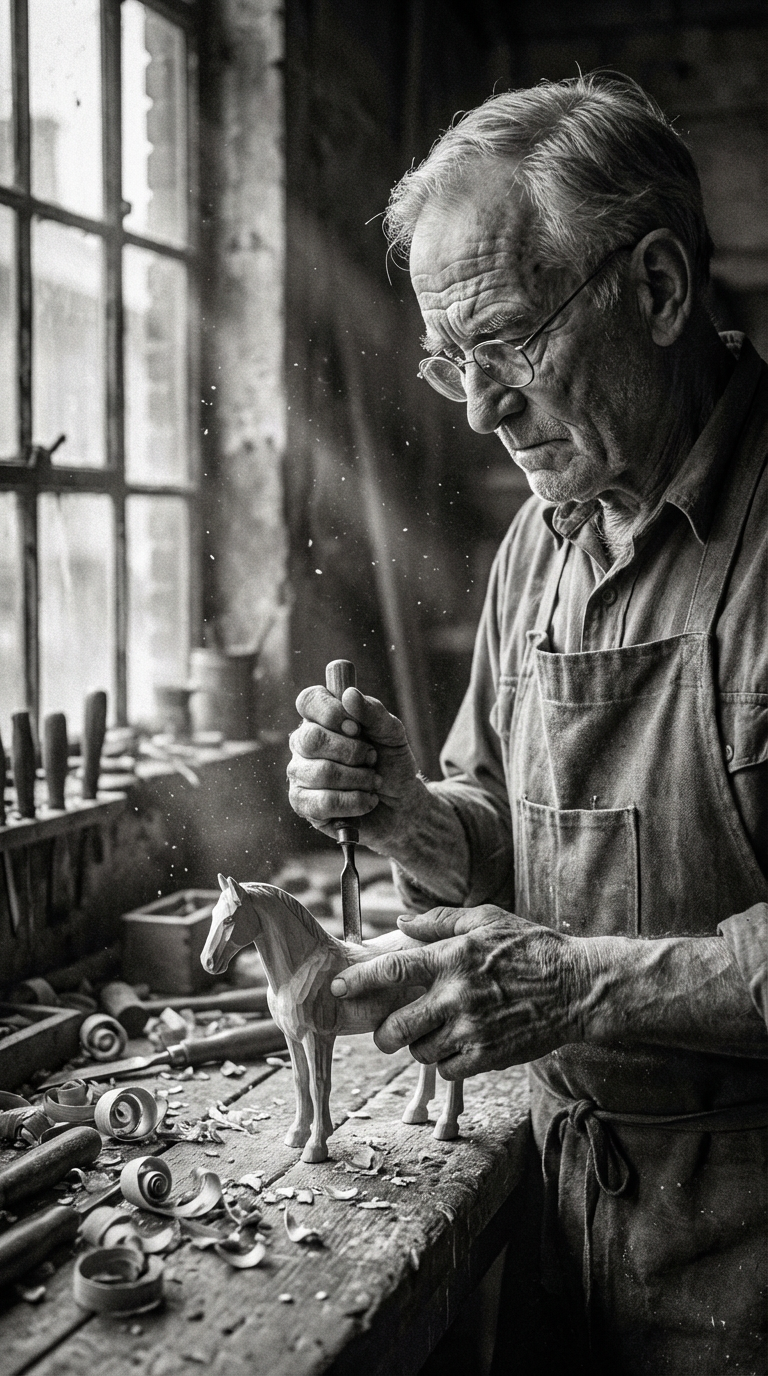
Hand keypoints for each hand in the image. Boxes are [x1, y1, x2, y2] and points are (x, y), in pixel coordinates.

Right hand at [287, 685, 426, 851]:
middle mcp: (304, 743)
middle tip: (372, 758)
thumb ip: (373, 712)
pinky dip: (353, 802)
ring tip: (373, 782)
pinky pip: (322, 802)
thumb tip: (349, 695)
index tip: (357, 727)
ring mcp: (299, 773)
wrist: (401, 802)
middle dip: (352, 751)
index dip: (331, 712)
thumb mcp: (391, 732)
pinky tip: (366, 800)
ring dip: (359, 779)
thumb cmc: (391, 762)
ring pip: (321, 772)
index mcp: (322, 718)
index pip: (308, 700)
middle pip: (311, 739)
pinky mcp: (303, 804)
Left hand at [329, 905, 584, 1077]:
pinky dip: (445, 1063)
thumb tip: (400, 923)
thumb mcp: (488, 919)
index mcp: (453, 958)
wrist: (576, 988)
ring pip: (419, 1052)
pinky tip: (457, 1048)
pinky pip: (446, 1070)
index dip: (357, 981)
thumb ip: (440, 921)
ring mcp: (473, 1029)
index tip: (336, 988)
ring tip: (435, 1034)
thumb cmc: (531, 948)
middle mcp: (457, 995)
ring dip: (419, 1047)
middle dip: (384, 1034)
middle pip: (396, 1027)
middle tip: (389, 1032)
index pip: (391, 971)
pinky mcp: (488, 1056)